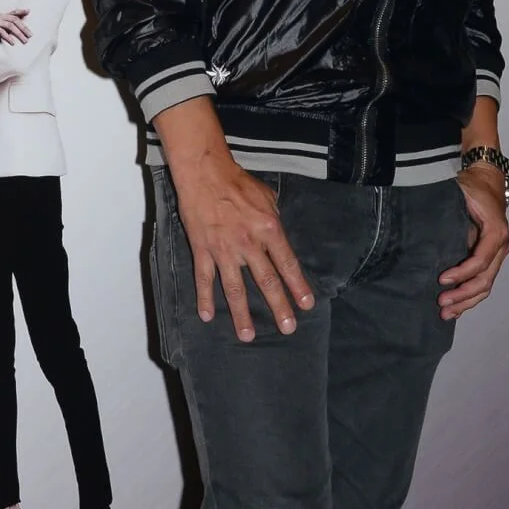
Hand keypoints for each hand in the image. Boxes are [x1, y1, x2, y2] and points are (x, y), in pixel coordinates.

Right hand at [0, 9, 28, 53]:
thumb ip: (11, 28)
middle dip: (23, 28)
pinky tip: (13, 43)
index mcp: (3, 16)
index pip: (13, 13)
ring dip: (19, 34)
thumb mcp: (3, 30)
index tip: (29, 11)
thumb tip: (24, 31)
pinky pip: (1, 32)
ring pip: (10, 26)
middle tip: (30, 36)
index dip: (21, 11)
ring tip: (24, 41)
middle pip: (14, 20)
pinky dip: (8, 37)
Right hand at [175, 154, 314, 343]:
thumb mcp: (267, 197)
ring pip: (234, 288)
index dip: (297, 286)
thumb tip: (279, 237)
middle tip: (287, 328)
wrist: (205, 173)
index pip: (287, 263)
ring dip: (241, 313)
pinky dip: (204, 298)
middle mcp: (249, 243)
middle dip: (278, 306)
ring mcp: (224, 249)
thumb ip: (274, 220)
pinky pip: (204, 278)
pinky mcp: (202, 249)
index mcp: (268, 229)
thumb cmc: (237, 182)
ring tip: (247, 336)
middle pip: (266, 281)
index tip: (306, 305)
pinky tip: (207, 316)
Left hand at [440, 166, 508, 318]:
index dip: (462, 273)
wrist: (486, 182)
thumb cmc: (472, 187)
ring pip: (485, 286)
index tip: (441, 279)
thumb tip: (425, 226)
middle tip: (441, 302)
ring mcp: (497, 255)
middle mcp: (500, 245)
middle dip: (463, 294)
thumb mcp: (462, 193)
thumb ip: (450, 210)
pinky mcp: (489, 259)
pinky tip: (456, 310)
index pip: (481, 260)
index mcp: (496, 231)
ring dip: (466, 302)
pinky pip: (482, 283)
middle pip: (485, 279)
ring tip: (446, 313)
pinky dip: (469, 298)